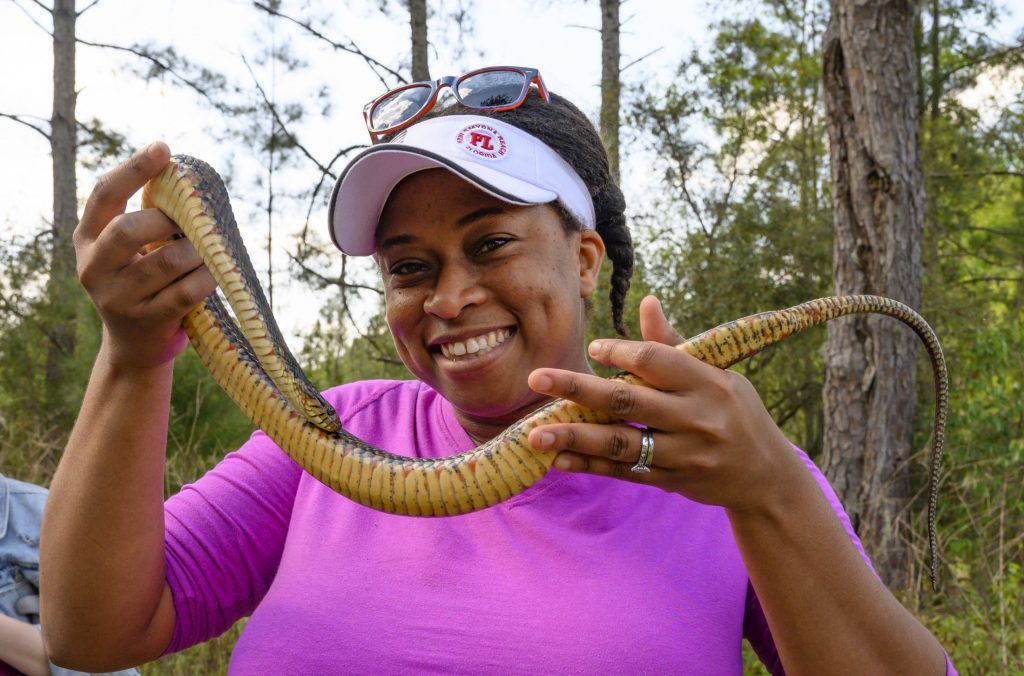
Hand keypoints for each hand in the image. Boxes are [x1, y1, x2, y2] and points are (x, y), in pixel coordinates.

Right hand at [74, 142, 215, 369]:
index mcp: (87, 238)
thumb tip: (188, 179)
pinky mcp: (146, 321)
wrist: (135, 344)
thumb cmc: (142, 281)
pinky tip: (213, 274)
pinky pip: (187, 291)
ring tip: (206, 252)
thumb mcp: (130, 250)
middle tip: (189, 224)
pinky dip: (207, 278)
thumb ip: (145, 217)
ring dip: (197, 252)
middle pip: (128, 229)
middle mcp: (94, 267)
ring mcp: (117, 298)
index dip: (133, 169)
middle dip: (167, 221)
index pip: (104, 195)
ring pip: (166, 261)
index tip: (162, 148)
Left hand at [527, 295, 804, 512]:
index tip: (594, 348)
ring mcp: (682, 454)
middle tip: (537, 378)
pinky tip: (559, 460)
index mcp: (708, 383)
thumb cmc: (735, 411)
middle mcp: (695, 419)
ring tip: (535, 433)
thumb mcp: (718, 373)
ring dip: (574, 437)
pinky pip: (624, 472)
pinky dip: (590, 466)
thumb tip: (646, 302)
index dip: (621, 352)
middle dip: (578, 388)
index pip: (656, 362)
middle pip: (628, 401)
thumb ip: (674, 344)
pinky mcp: (671, 480)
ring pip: (620, 443)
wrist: (766, 476)